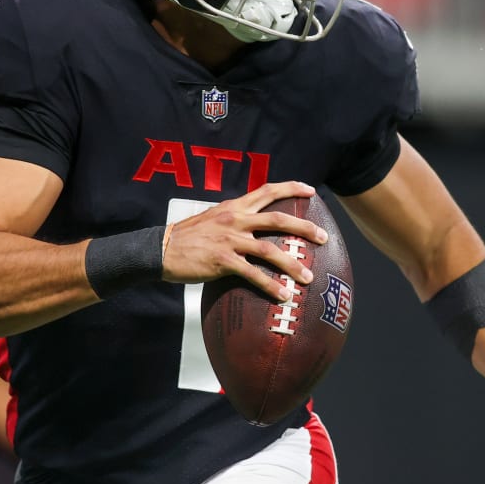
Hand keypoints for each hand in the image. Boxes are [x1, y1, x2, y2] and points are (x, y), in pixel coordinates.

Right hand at [161, 181, 328, 300]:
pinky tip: (282, 295)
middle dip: (305, 228)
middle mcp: (235, 219)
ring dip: (292, 264)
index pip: (267, 190)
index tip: (311, 190)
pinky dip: (271, 285)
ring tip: (308, 277)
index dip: (291, 188)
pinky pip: (253, 274)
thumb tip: (252, 226)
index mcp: (234, 207)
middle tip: (324, 238)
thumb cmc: (187, 238)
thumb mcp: (212, 218)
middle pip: (278, 219)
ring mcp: (230, 240)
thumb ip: (233, 220)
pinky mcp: (223, 261)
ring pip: (270, 249)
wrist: (160, 249)